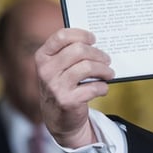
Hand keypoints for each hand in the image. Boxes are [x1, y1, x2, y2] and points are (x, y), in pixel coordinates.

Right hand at [35, 28, 114, 147]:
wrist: (58, 117)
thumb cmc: (64, 85)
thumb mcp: (59, 68)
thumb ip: (71, 53)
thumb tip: (98, 42)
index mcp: (43, 57)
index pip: (61, 36)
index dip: (81, 34)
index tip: (93, 39)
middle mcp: (46, 70)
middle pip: (79, 50)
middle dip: (98, 54)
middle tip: (107, 59)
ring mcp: (55, 86)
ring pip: (88, 67)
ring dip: (105, 70)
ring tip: (109, 73)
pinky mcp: (67, 101)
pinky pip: (94, 87)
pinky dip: (103, 87)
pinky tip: (102, 88)